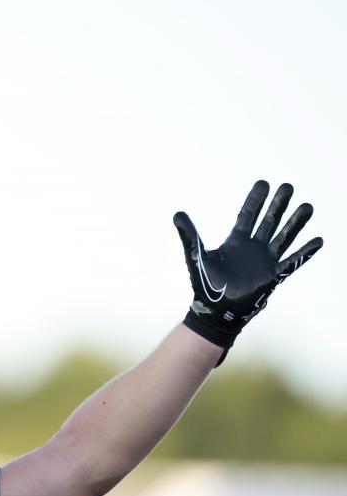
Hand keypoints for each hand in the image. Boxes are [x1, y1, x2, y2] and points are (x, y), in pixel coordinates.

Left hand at [175, 180, 322, 361]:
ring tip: (307, 206)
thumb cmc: (205, 285)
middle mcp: (253, 248)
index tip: (264, 183)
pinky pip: (293, 262)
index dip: (255, 199)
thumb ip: (189, 235)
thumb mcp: (197, 256)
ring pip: (284, 237)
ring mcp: (265, 261)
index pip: (248, 215)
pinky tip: (317, 240)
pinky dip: (305, 252)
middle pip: (269, 221)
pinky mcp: (274, 276)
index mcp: (235, 241)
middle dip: (278, 205)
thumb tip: (177, 214)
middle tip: (288, 187)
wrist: (217, 312)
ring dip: (295, 223)